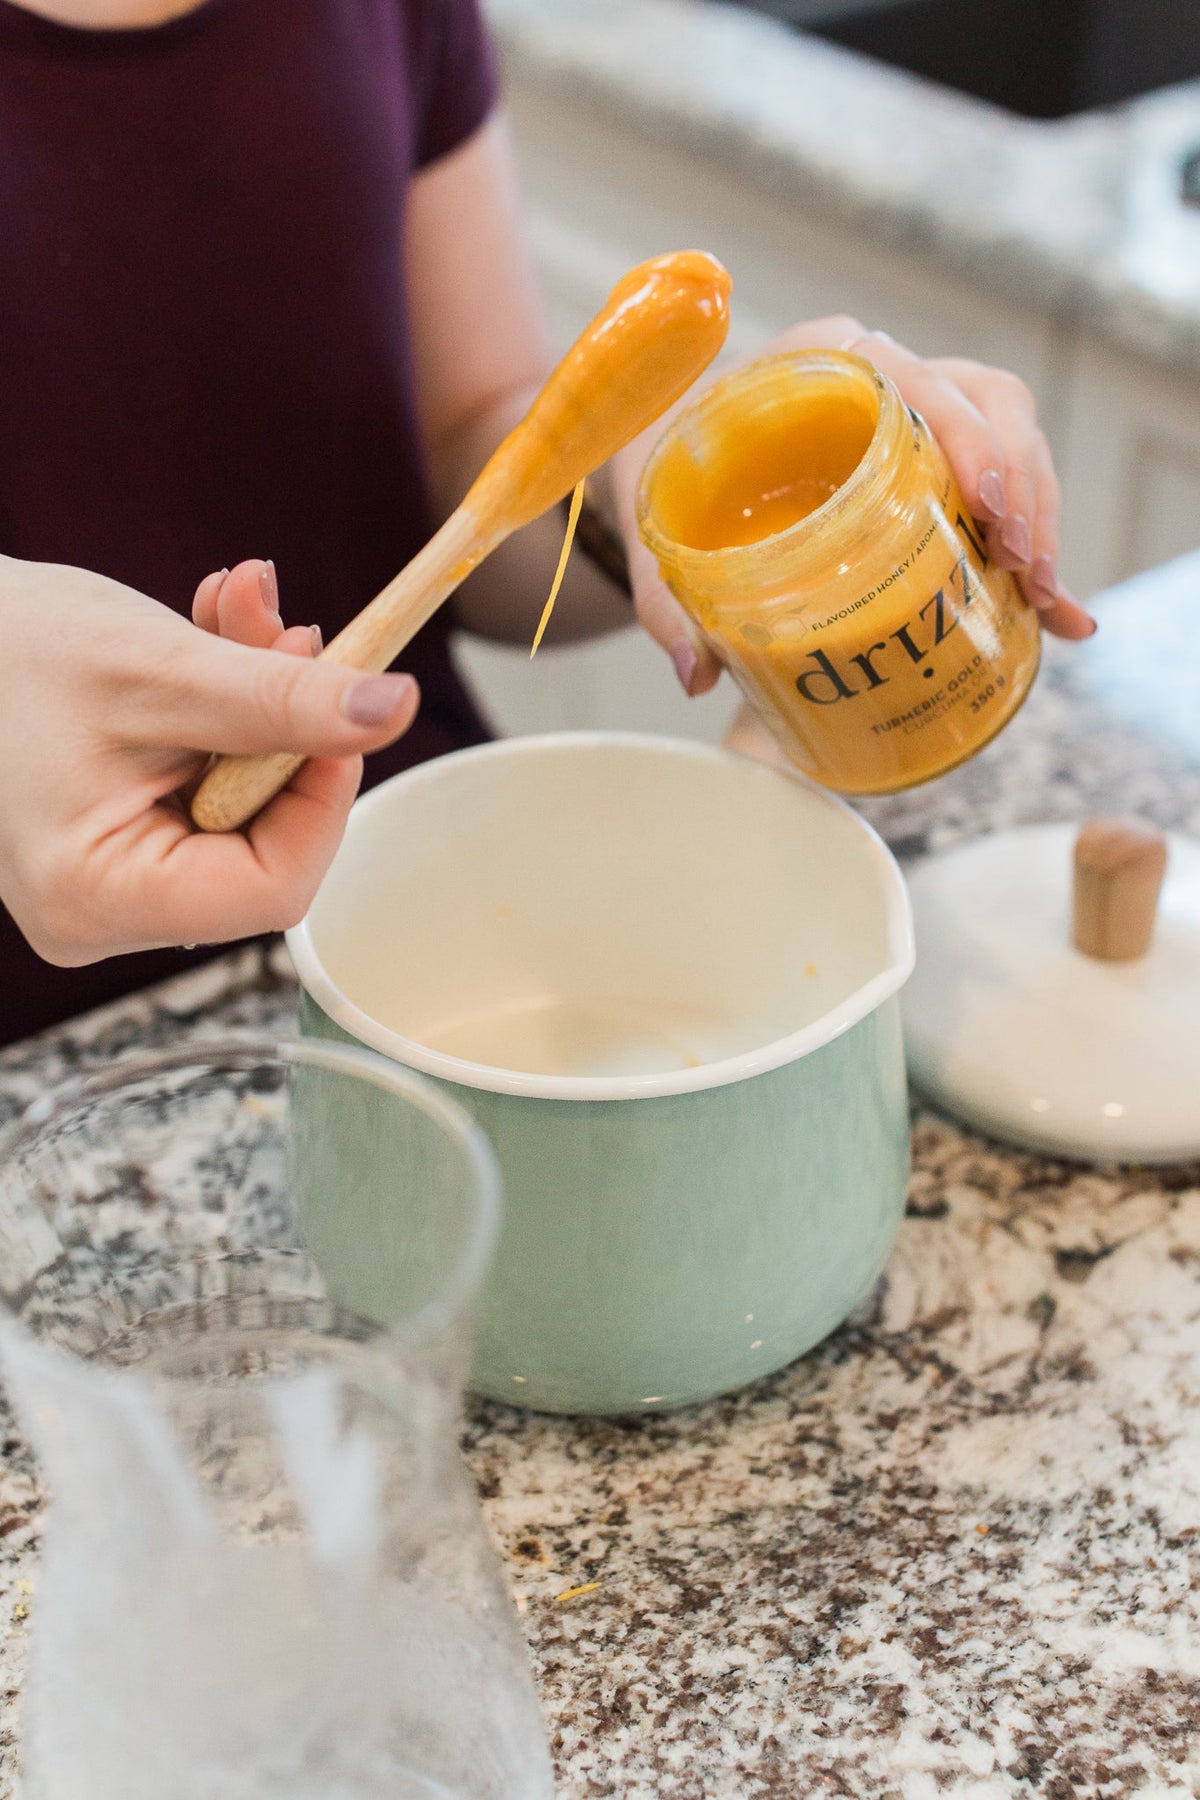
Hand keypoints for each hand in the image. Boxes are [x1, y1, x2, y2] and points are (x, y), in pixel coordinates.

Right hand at [0, 554, 418, 965]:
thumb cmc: (12, 649)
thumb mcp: (163, 671)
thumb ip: (283, 702)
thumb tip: (397, 710)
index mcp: (100, 899)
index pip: (274, 890)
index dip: (323, 796)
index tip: (340, 705)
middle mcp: (106, 916)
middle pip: (265, 847)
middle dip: (290, 731)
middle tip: (285, 627)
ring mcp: (114, 887)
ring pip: (247, 809)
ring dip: (265, 706)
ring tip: (238, 608)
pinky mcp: (124, 847)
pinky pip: (213, 792)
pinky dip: (231, 714)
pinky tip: (214, 635)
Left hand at [619, 317, 1094, 696]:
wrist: (663, 460)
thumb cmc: (663, 474)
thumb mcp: (654, 526)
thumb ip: (666, 598)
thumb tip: (696, 674)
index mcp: (814, 362)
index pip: (913, 375)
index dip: (966, 434)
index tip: (988, 506)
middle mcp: (875, 375)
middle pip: (985, 404)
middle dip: (1020, 484)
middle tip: (1023, 567)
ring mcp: (912, 413)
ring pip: (1010, 437)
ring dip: (1038, 513)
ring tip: (1040, 595)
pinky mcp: (931, 459)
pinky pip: (1001, 484)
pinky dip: (1032, 545)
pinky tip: (1056, 614)